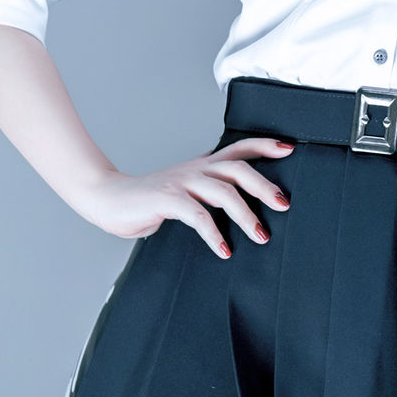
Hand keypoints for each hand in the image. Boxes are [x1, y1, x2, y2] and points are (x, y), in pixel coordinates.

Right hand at [76, 135, 292, 258]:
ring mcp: (181, 183)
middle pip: (238, 169)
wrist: (107, 199)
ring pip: (223, 191)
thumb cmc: (148, 201)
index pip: (238, 149)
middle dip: (265, 186)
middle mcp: (195, 170)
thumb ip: (208, 196)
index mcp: (202, 166)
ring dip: (246, 215)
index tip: (289, 149)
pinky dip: (215, 234)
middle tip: (283, 206)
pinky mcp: (167, 200)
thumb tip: (239, 209)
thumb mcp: (184, 193)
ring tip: (261, 236)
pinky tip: (225, 250)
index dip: (264, 145)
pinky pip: (198, 216)